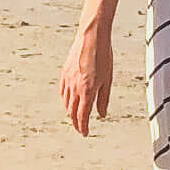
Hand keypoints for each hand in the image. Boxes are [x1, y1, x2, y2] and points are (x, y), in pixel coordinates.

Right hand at [58, 18, 113, 134]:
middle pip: (72, 112)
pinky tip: (68, 101)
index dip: (83, 127)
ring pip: (66, 103)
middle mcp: (75, 87)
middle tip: (81, 128)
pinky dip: (65, 100)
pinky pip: (62, 92)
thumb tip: (102, 114)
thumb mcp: (108, 79)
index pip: (82, 116)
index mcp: (87, 90)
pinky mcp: (64, 73)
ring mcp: (67, 80)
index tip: (85, 133)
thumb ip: (103, 99)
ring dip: (70, 112)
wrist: (91, 36)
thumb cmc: (103, 55)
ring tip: (75, 117)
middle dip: (76, 123)